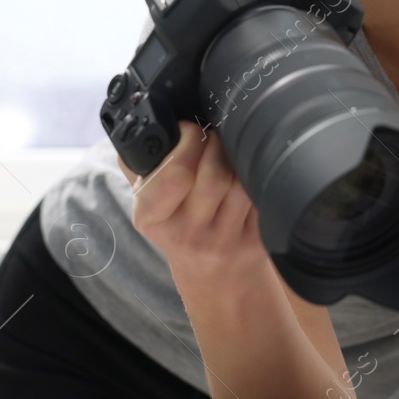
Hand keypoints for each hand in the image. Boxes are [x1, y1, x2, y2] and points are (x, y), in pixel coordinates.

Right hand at [118, 121, 269, 282]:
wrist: (212, 275)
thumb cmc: (177, 224)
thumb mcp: (148, 199)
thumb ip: (138, 163)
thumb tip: (143, 123)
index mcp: (150, 218)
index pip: (175, 174)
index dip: (188, 142)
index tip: (190, 130)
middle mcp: (187, 236)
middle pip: (214, 175)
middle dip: (216, 144)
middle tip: (213, 136)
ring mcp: (223, 242)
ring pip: (241, 184)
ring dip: (238, 159)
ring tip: (228, 154)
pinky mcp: (254, 243)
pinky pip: (260, 197)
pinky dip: (255, 178)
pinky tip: (245, 176)